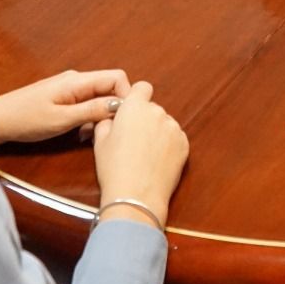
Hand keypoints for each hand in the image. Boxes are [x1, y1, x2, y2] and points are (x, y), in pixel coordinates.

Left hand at [0, 68, 130, 144]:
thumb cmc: (26, 119)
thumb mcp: (62, 120)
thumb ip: (92, 111)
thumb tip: (120, 105)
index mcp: (78, 81)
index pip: (117, 78)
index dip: (126, 96)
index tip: (123, 119)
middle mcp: (77, 80)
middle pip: (109, 87)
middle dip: (114, 108)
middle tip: (109, 130)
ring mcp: (70, 88)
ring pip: (99, 97)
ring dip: (100, 115)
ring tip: (91, 134)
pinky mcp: (63, 97)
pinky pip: (86, 103)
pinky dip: (89, 117)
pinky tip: (80, 133)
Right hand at [93, 81, 188, 229]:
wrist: (136, 196)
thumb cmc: (115, 169)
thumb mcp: (100, 141)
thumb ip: (107, 121)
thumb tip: (112, 118)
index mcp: (134, 107)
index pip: (142, 87)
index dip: (136, 98)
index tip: (131, 111)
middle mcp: (157, 112)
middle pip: (152, 109)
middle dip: (144, 120)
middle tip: (133, 141)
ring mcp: (173, 128)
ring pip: (164, 124)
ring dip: (157, 132)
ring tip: (145, 155)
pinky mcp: (184, 144)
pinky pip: (175, 138)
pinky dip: (168, 145)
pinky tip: (156, 161)